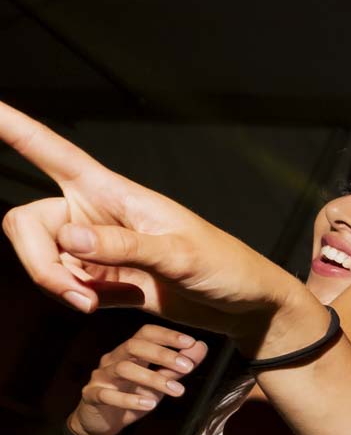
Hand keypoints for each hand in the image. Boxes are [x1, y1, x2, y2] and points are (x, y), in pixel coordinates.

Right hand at [0, 102, 306, 339]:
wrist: (243, 306)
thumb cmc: (223, 266)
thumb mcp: (181, 255)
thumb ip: (125, 247)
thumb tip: (70, 239)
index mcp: (111, 191)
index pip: (50, 152)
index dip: (14, 128)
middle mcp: (94, 214)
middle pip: (26, 224)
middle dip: (37, 261)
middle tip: (75, 296)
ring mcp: (95, 249)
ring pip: (41, 259)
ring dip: (56, 286)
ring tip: (93, 303)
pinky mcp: (101, 281)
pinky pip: (63, 286)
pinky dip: (73, 299)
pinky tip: (106, 304)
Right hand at [69, 325, 209, 434]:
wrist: (99, 422)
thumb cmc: (131, 396)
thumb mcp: (157, 382)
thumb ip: (176, 366)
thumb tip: (200, 346)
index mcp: (129, 352)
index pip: (145, 333)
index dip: (167, 335)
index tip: (190, 342)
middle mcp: (113, 359)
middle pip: (134, 346)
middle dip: (162, 354)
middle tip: (188, 366)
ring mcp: (101, 377)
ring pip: (124, 369)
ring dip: (153, 379)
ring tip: (177, 390)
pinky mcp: (92, 396)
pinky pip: (107, 395)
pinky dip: (130, 400)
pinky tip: (149, 405)